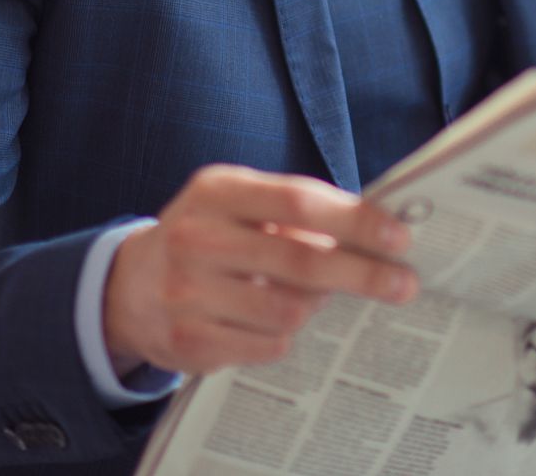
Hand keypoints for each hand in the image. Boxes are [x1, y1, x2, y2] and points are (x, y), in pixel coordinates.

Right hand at [103, 164, 415, 375]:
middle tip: (405, 284)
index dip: (355, 220)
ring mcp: (186, 293)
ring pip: (288, 311)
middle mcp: (196, 237)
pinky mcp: (187, 341)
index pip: (299, 201)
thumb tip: (380, 232)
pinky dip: (285, 336)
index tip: (400, 237)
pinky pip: (267, 345)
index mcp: (217, 190)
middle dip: (363, 274)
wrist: (130, 287)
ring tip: (315, 297)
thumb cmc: (212, 236)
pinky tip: (275, 322)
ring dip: (316, 307)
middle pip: (300, 261)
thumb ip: (300, 209)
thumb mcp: (242, 204)